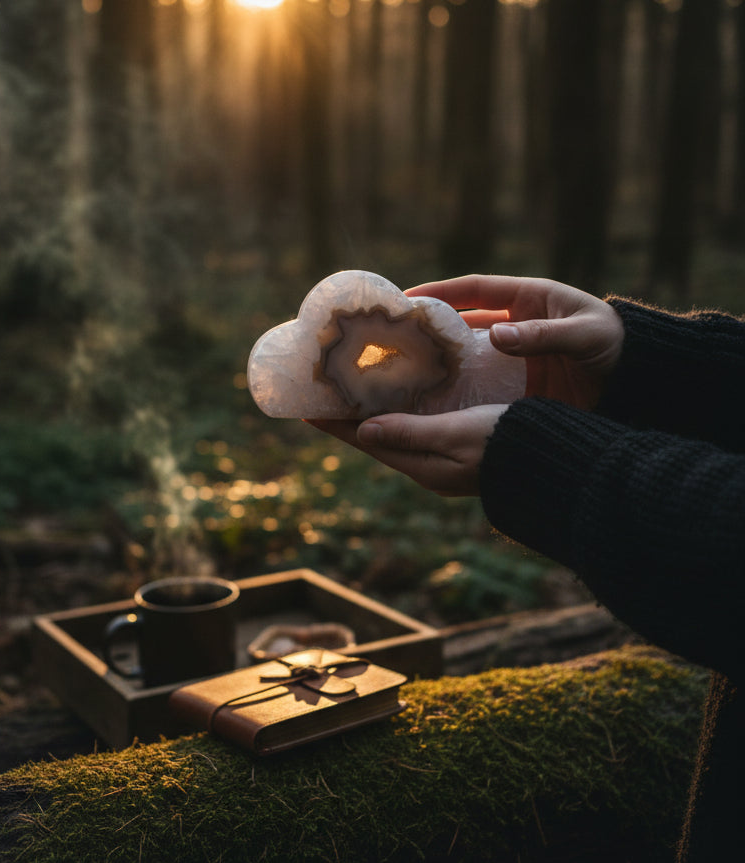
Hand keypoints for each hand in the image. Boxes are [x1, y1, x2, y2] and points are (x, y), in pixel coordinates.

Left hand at [310, 405, 507, 496]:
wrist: (556, 461)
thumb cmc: (506, 442)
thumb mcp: (456, 434)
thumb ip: (412, 432)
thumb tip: (364, 430)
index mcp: (424, 467)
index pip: (368, 442)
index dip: (338, 426)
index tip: (307, 410)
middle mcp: (430, 468)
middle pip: (378, 440)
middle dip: (351, 419)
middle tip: (325, 395)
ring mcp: (447, 461)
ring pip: (398, 435)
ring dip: (374, 416)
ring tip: (354, 394)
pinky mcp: (462, 450)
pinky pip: (420, 430)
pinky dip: (402, 414)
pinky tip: (402, 399)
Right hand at [406, 274, 624, 409]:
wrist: (645, 380)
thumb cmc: (619, 344)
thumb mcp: (583, 334)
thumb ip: (541, 335)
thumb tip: (495, 335)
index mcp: (529, 298)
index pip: (474, 289)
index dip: (439, 291)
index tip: (405, 299)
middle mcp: (517, 325)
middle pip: (463, 322)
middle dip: (430, 329)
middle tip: (394, 339)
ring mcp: (518, 356)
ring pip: (469, 355)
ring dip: (442, 362)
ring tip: (405, 373)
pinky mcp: (523, 384)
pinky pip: (485, 384)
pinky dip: (463, 390)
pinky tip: (438, 402)